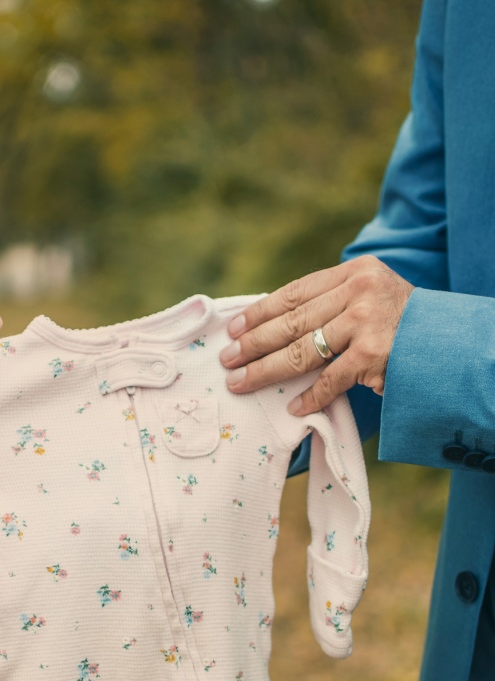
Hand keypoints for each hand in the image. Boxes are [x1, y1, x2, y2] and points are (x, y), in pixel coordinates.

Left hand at [218, 255, 413, 414]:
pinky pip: (330, 379)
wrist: (451, 343)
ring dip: (266, 370)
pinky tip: (292, 408)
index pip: (294, 292)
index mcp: (353, 272)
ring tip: (241, 382)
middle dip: (253, 344)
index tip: (234, 329)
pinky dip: (310, 397)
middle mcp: (359, 291)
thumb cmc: (400, 322)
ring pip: (302, 350)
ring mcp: (366, 322)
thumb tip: (272, 325)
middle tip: (227, 359)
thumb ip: (330, 303)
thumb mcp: (369, 296)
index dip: (259, 312)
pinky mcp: (374, 355)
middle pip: (291, 322)